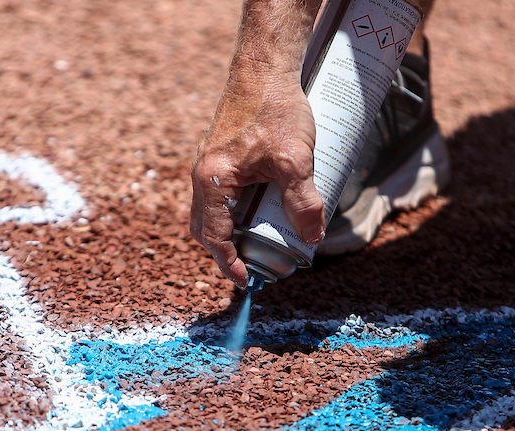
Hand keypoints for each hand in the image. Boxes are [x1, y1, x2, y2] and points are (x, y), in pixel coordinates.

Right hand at [190, 64, 324, 287]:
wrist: (265, 67)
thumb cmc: (275, 108)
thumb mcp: (296, 160)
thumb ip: (304, 201)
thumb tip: (312, 238)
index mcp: (212, 181)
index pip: (214, 237)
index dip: (229, 263)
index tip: (247, 280)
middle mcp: (203, 175)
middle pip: (205, 228)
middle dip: (225, 252)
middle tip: (251, 266)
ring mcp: (209, 164)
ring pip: (210, 211)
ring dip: (229, 232)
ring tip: (256, 243)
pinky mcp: (220, 155)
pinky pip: (218, 194)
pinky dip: (232, 211)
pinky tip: (257, 209)